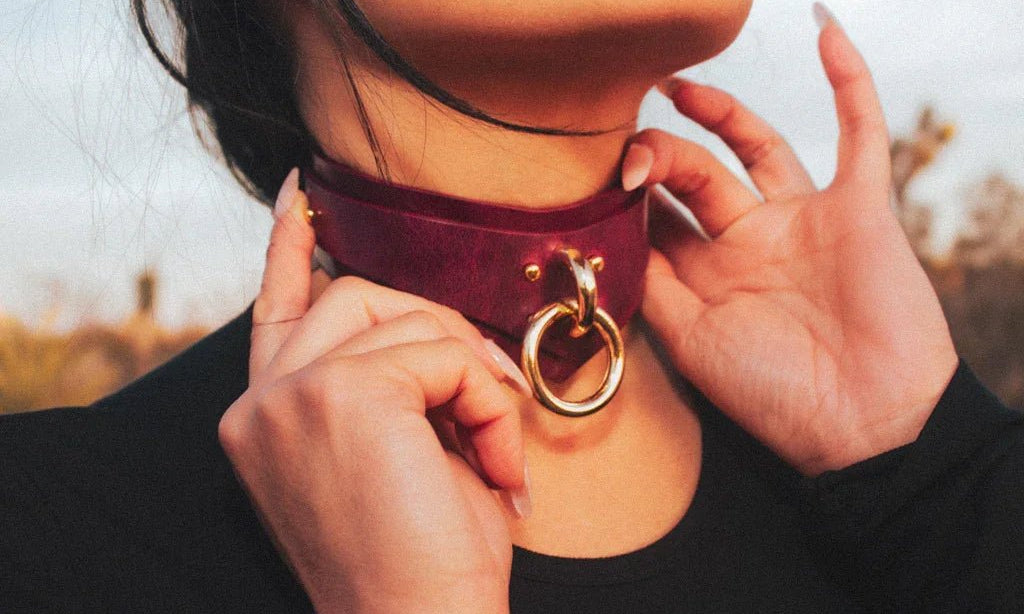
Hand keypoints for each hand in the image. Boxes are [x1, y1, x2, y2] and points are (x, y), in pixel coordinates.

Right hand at [219, 170, 528, 612]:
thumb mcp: (399, 457)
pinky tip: (496, 462)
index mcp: (266, 418)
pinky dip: (488, 403)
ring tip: (495, 449)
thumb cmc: (422, 558)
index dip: (290, 247)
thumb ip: (392, 382)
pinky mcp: (343, 393)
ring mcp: (293, 394)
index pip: (275, 309)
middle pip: (353, 294)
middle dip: (438, 328)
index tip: (302, 195)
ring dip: (471, 375)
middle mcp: (262, 403)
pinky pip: (442, 354)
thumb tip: (424, 322)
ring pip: (402, 315)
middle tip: (493, 390)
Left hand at [623, 16, 956, 475]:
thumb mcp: (690, 341)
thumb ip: (652, 283)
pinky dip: (850, 84)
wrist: (866, 426)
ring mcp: (803, 221)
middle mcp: (750, 243)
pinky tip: (827, 33)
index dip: (626, 195)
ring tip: (676, 86)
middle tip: (629, 145)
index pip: (658, 218)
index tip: (595, 179)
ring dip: (722, 112)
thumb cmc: (774, 395)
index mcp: (708, 277)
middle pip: (697, 179)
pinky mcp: (858, 209)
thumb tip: (608, 231)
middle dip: (660, 157)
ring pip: (757, 149)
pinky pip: (860, 135)